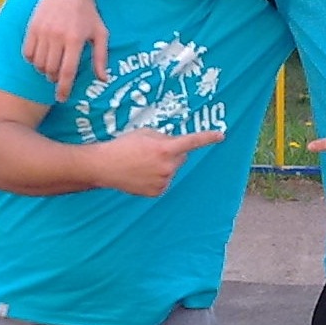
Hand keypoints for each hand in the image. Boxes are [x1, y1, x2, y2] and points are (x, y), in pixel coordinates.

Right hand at [22, 0, 108, 101]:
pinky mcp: (32, 27)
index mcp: (75, 39)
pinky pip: (27, 53)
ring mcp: (43, 31)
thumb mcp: (101, 34)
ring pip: (38, 63)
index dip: (64, 88)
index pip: (67, 71)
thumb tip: (103, 79)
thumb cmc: (88, 13)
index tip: (61, 98)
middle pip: (51, 70)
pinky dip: (32, 60)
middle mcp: (57, 36)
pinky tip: (40, 57)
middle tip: (58, 76)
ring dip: (44, 70)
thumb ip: (101, 57)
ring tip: (51, 66)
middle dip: (54, 78)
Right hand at [94, 126, 223, 196]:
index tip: (221, 135)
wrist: (104, 166)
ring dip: (164, 165)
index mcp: (165, 148)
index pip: (192, 141)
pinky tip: (142, 174)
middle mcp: (168, 166)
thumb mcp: (145, 133)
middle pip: (181, 156)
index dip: (208, 137)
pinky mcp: (157, 191)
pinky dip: (157, 177)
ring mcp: (163, 181)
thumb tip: (175, 144)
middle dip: (172, 152)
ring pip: (172, 170)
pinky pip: (164, 181)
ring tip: (142, 163)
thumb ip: (164, 137)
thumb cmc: (123, 146)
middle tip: (152, 151)